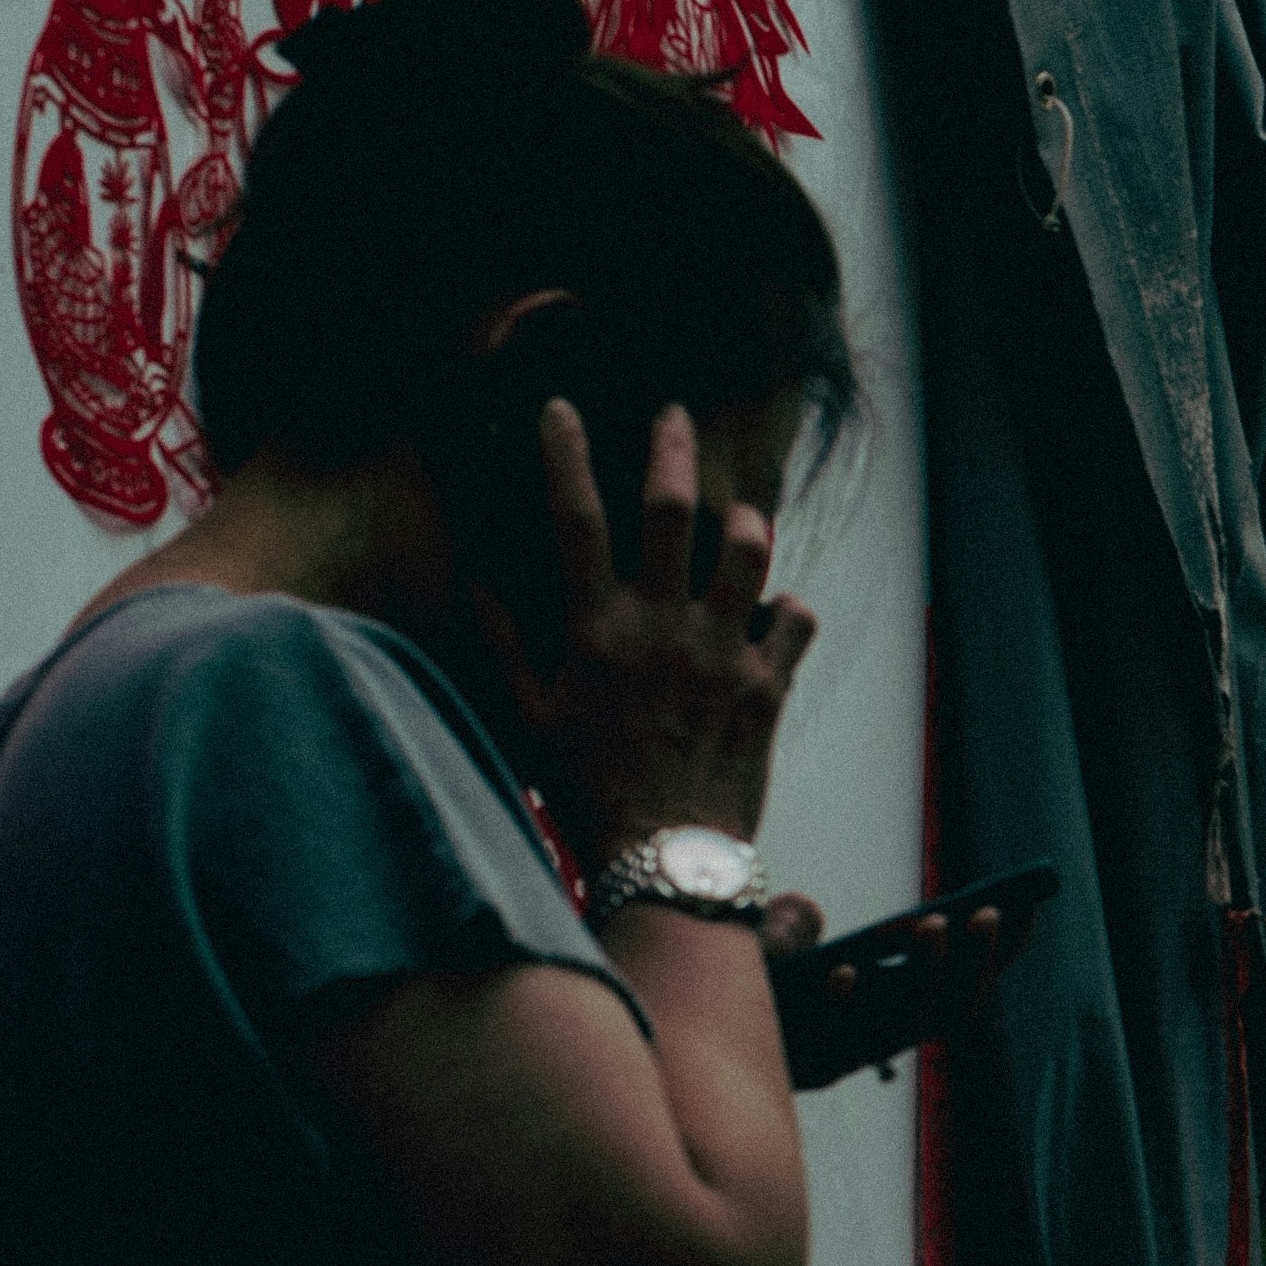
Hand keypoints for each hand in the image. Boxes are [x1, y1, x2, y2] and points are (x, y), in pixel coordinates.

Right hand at [483, 399, 812, 847]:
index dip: (565, 456)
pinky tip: (774, 612)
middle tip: (673, 418)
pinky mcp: (766, 684)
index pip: (575, 520)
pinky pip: (795, 616)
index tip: (560, 410)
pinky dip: (788, 605)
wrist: (663, 854)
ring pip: (749, 550)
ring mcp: (721, 651)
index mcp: (597, 628)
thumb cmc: (587, 791)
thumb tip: (470, 582)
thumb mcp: (526, 719)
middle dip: (672, 450)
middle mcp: (662, 626)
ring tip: (738, 520)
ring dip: (745, 524)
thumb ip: (500, 644)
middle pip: (673, 509)